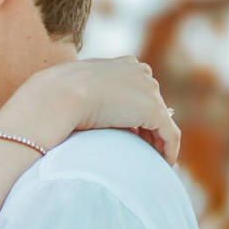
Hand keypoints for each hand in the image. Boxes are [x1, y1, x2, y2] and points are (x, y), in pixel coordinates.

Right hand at [1, 57, 179, 164]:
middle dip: (149, 127)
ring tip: (152, 159)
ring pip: (162, 120)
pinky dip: (169, 150)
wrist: (59, 96)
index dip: (137, 113)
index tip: (132, 133)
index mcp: (124, 64)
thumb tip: (98, 110)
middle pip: (152, 104)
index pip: (139, 91)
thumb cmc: (58, 95)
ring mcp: (148, 90)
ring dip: (158, 140)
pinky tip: (163, 164)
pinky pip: (170, 134)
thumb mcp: (78, 90)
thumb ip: (93, 95)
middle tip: (144, 149)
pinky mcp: (153, 110)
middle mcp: (140, 72)